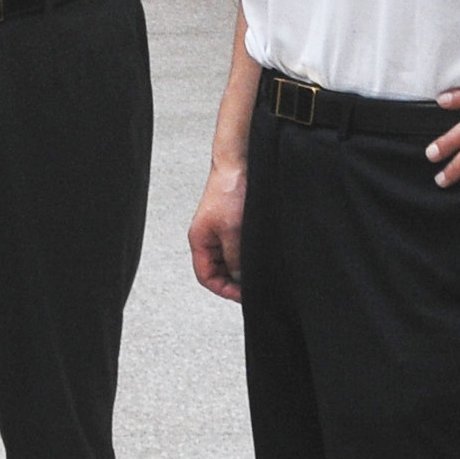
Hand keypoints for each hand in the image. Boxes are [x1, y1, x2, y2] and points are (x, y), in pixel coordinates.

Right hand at [186, 163, 247, 301]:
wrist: (240, 163)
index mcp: (199, 240)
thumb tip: (240, 279)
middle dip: (234, 280)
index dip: (223, 290)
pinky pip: (238, 248)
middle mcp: (209, 238)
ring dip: (242, 267)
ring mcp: (221, 231)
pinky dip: (248, 255)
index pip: (206, 277)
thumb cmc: (229, 190)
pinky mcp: (234, 224)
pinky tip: (260, 256)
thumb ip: (234, 258)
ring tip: (258, 270)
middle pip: (218, 271)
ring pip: (230, 260)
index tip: (243, 295)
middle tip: (253, 286)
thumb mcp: (232, 231)